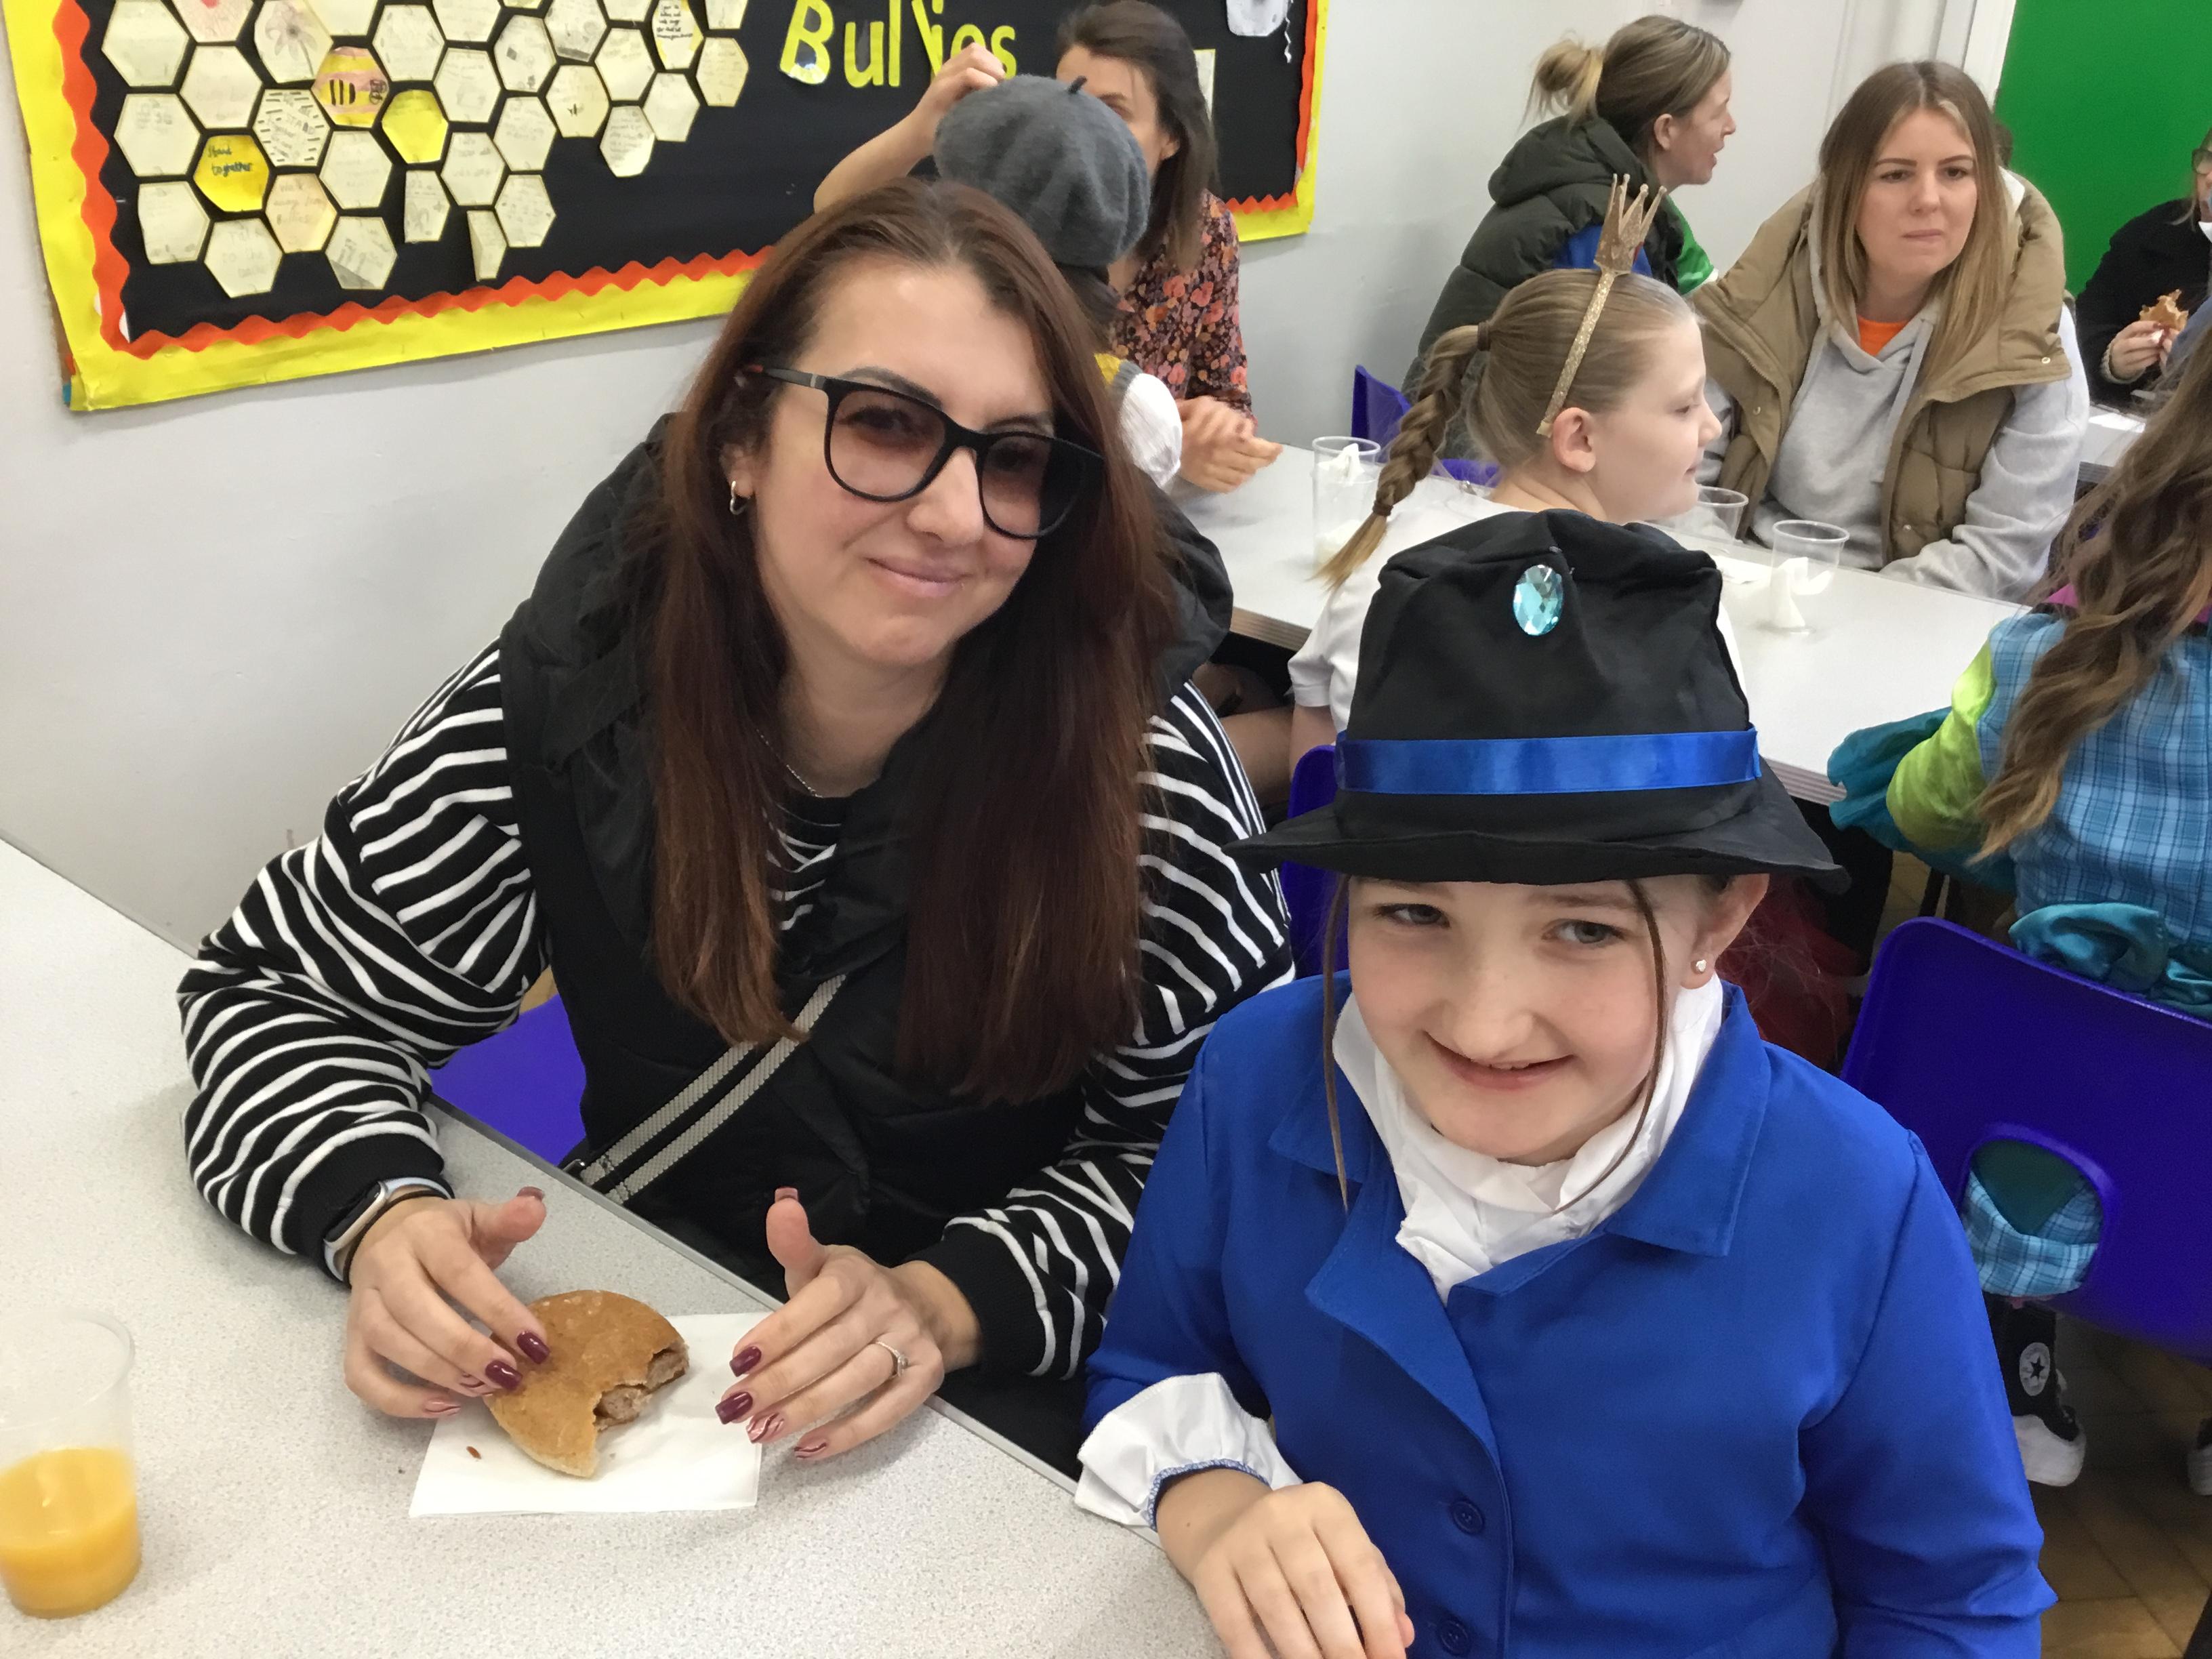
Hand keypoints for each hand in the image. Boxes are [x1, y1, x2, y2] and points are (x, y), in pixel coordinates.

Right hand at [343, 1187, 551, 1417]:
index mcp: (426, 1234)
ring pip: (388, 1344)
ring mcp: (362, 1304)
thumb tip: (536, 1207)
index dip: (499, 1311)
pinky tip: (443, 1405)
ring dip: (438, 1375)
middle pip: (418, 1313)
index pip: (460, 1273)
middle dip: (467, 1350)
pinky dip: (398, 1400)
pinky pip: (361, 1376)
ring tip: (483, 1388)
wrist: (386, 1231)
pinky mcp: (350, 1337)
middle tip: (509, 1375)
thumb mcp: (479, 1217)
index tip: (536, 1344)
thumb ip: (508, 1218)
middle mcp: (387, 1267)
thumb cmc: (445, 1235)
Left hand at [718, 1188, 971, 1458]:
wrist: (927, 1306)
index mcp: (856, 1275)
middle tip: (737, 1409)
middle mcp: (887, 1307)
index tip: (738, 1362)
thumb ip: (794, 1244)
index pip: (817, 1303)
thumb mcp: (824, 1261)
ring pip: (856, 1382)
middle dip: (779, 1382)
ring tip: (762, 1431)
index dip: (778, 1334)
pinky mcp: (926, 1379)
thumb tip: (781, 1204)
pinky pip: (887, 1413)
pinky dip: (848, 1434)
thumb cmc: (857, 1290)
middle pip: (831, 1349)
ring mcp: (910, 1344)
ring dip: (806, 1411)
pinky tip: (808, 1449)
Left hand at [910, 41, 1004, 134]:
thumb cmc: (935, 134)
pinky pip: (973, 51)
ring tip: (998, 79)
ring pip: (975, 50)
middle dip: (993, 69)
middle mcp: (946, 73)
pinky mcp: (954, 64)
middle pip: (974, 56)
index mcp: (944, 90)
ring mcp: (949, 66)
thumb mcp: (952, 131)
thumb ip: (969, 117)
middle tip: (1001, 87)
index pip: (969, 74)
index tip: (997, 97)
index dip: (988, 82)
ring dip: (991, 62)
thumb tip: (995, 109)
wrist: (918, 128)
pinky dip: (987, 58)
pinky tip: (992, 74)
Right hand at [1170, 1476, 1413, 1658]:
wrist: (1227, 1521)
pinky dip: (1255, 1655)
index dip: (1379, 1621)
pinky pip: (1233, 1621)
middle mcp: (1281, 1514)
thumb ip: (1378, 1588)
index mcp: (1325, 1506)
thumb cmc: (1305, 1545)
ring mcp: (1241, 1539)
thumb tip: (1402, 1634)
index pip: (1359, 1567)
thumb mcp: (1345, 1550)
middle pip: (1317, 1588)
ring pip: (1276, 1606)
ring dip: (1303, 1654)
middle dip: (1342, 1644)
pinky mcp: (1210, 1568)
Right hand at [1179, 397, 1282, 492]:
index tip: (1278, 448)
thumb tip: (1245, 428)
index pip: (1256, 447)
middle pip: (1253, 463)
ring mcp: (1213, 472)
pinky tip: (1238, 475)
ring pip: (1243, 476)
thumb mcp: (1206, 405)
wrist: (1157, 439)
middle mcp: (1222, 457)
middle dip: (1266, 460)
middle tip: (1272, 456)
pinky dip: (1237, 482)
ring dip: (1251, 470)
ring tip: (1254, 464)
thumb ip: (1229, 416)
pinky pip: (1228, 486)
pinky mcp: (1204, 481)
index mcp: (1225, 437)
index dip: (1270, 449)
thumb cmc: (1183, 418)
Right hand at [2106, 317, 2172, 383]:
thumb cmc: (2129, 347)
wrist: (2116, 364)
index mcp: (2121, 336)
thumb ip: (2145, 332)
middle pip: (2130, 343)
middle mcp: (2118, 348)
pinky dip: (2151, 360)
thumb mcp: (2132, 337)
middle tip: (2160, 340)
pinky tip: (2158, 356)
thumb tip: (2163, 327)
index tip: (2160, 325)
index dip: (2147, 326)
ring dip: (2151, 351)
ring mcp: (2121, 360)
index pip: (2133, 328)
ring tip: (2161, 348)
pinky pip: (2140, 365)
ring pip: (2136, 355)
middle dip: (2147, 341)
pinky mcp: (2127, 369)